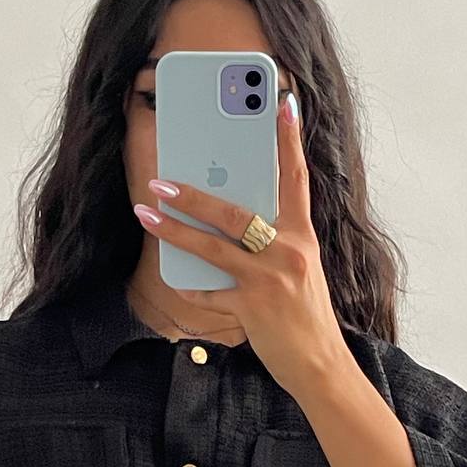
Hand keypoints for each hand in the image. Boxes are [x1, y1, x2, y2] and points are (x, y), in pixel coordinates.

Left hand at [133, 92, 348, 399]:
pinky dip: (192, 286)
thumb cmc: (304, 315)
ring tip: (146, 213)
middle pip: (236, 212)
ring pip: (214, 246)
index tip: (282, 102)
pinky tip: (176, 279)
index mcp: (303, 237)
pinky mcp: (254, 307)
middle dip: (194, 194)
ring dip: (175, 229)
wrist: (320, 364)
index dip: (290, 140)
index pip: (297, 179)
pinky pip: (212, 291)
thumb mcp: (298, 270)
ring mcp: (271, 279)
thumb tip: (234, 219)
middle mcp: (289, 252)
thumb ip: (273, 242)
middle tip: (162, 181)